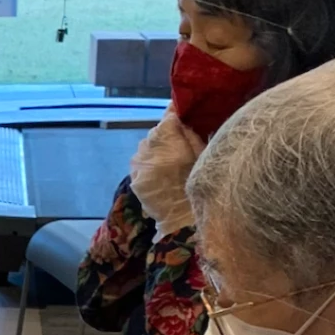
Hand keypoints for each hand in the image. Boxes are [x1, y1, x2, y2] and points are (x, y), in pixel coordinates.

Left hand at [127, 113, 203, 230]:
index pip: (167, 118)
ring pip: (145, 147)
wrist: (181, 218)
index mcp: (168, 140)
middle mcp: (148, 148)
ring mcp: (137, 164)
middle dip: (165, 135)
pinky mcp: (133, 177)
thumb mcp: (201, 155)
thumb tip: (180, 118)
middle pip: (155, 133)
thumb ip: (189, 134)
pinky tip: (157, 172)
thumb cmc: (197, 184)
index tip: (179, 116)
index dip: (174, 116)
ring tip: (167, 161)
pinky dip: (147, 163)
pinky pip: (139, 163)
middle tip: (177, 144)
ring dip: (154, 150)